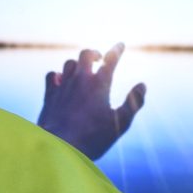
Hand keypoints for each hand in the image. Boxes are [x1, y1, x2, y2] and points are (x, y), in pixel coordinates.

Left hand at [37, 43, 146, 160]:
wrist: (59, 148)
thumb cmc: (93, 138)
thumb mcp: (120, 123)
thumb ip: (134, 103)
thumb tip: (143, 85)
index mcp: (100, 84)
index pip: (110, 59)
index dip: (117, 50)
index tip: (121, 45)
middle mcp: (80, 80)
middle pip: (86, 54)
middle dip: (94, 53)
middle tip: (99, 60)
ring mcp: (63, 86)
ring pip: (69, 63)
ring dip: (77, 65)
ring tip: (82, 72)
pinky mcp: (49, 95)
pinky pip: (51, 75)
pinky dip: (57, 75)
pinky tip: (61, 81)